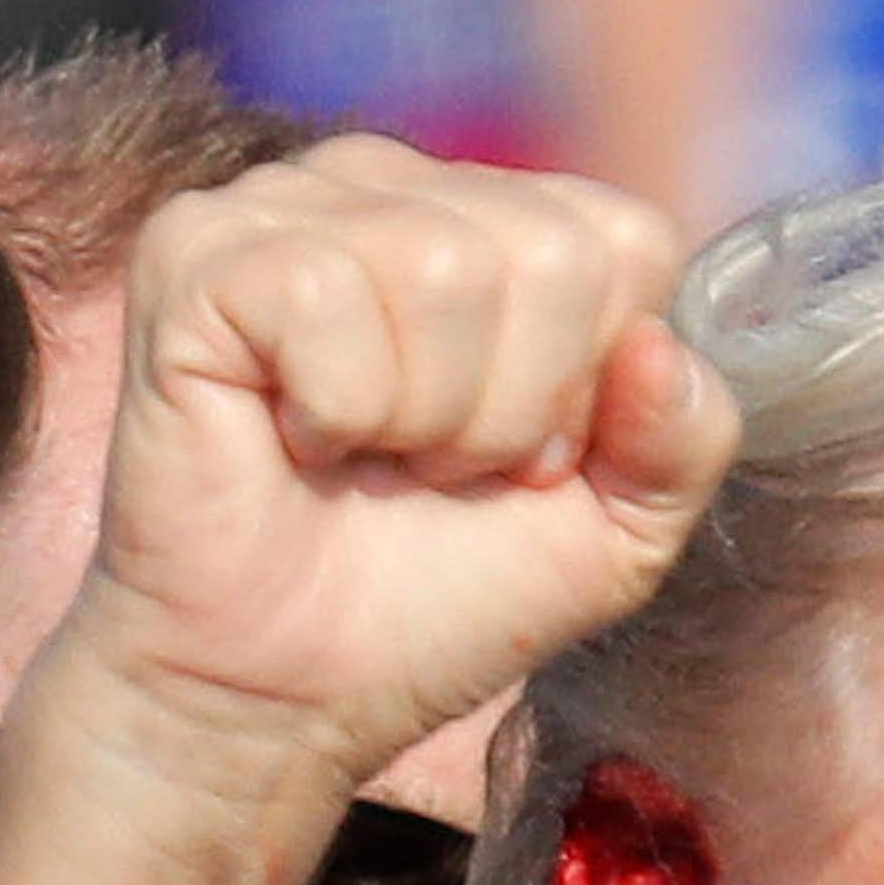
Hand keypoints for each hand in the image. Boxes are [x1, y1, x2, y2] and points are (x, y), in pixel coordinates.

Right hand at [81, 133, 735, 797]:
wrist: (285, 696)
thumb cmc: (437, 599)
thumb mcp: (616, 534)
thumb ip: (685, 439)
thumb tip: (658, 348)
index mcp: (497, 223)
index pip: (628, 240)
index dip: (594, 384)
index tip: (523, 461)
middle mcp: (393, 188)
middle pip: (553, 254)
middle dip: (517, 409)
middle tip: (437, 470)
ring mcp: (287, 206)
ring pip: (445, 268)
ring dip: (428, 416)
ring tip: (371, 457)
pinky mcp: (197, 255)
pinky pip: (326, 294)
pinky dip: (336, 407)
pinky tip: (297, 440)